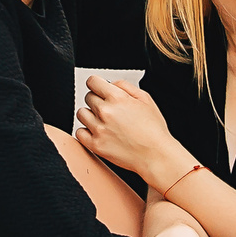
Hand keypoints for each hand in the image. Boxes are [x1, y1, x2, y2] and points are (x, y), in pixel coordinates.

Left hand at [74, 75, 192, 184]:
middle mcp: (105, 112)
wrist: (155, 155)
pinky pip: (79, 132)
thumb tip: (111, 84)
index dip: (97, 85)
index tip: (99, 89)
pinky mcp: (95, 145)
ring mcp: (98, 129)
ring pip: (81, 114)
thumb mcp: (145, 99)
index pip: (92, 82)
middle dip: (97, 101)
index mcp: (117, 98)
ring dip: (90, 115)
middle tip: (110, 110)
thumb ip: (125, 86)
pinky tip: (98, 132)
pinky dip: (86, 131)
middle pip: (88, 97)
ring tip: (105, 122)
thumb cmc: (153, 130)